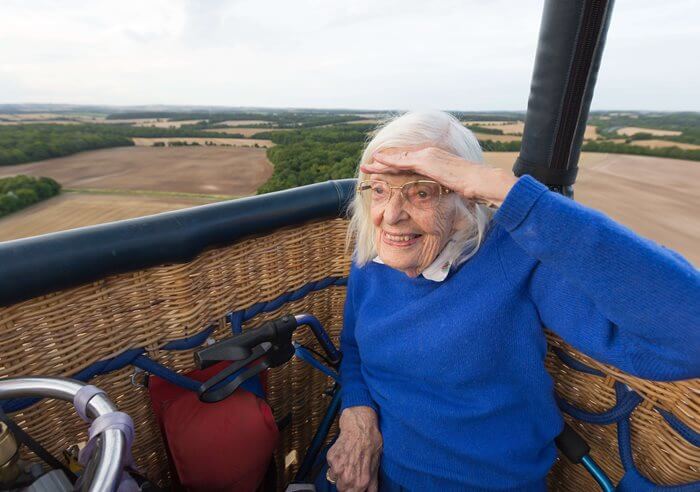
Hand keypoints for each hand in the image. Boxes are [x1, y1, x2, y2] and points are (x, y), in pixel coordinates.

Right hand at [326, 406, 382, 491]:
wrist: (360, 426)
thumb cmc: (371, 444)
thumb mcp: (376, 466)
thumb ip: (372, 485)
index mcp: (361, 482)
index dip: (354, 491)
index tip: (355, 486)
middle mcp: (348, 477)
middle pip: (342, 489)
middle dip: (346, 484)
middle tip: (352, 473)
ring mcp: (337, 468)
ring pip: (334, 479)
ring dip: (339, 474)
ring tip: (348, 462)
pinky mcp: (330, 458)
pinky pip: (330, 466)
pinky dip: (335, 463)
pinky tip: (343, 454)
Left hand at [361, 146, 517, 206]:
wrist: (481, 181)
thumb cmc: (472, 187)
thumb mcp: (454, 188)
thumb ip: (445, 189)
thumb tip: (443, 197)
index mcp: (434, 160)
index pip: (409, 163)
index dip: (394, 166)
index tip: (381, 171)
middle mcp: (430, 154)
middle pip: (400, 158)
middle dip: (382, 163)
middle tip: (367, 167)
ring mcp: (428, 155)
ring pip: (398, 158)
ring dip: (381, 162)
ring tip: (366, 166)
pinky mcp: (427, 160)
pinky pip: (403, 160)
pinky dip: (389, 161)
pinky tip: (377, 162)